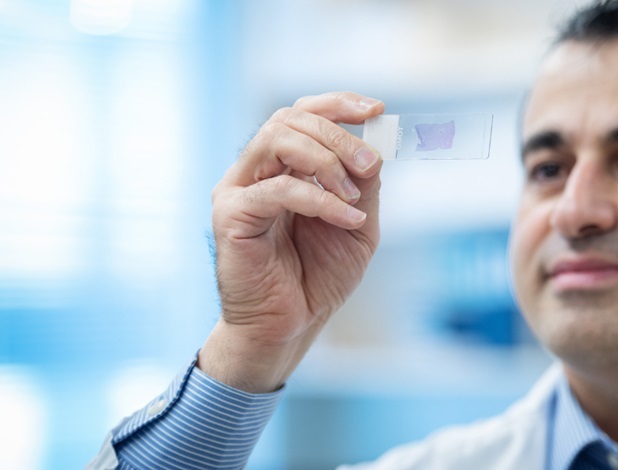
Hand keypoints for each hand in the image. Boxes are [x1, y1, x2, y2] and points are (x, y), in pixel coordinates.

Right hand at [199, 92, 383, 392]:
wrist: (289, 328)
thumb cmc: (318, 278)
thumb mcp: (358, 227)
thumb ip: (364, 187)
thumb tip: (375, 149)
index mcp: (283, 167)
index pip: (303, 114)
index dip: (338, 104)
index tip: (377, 110)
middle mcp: (255, 170)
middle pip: (290, 118)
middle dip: (339, 134)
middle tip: (370, 164)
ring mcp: (238, 190)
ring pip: (277, 139)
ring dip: (326, 159)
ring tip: (355, 196)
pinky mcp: (231, 215)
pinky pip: (278, 188)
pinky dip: (320, 199)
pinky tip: (348, 220)